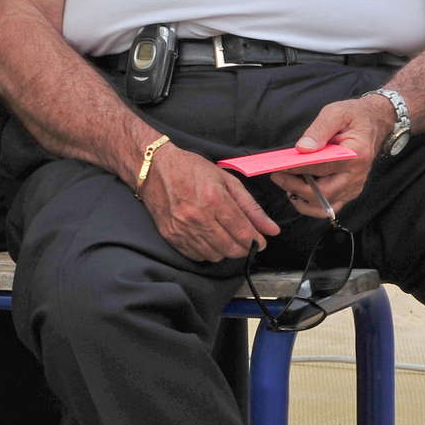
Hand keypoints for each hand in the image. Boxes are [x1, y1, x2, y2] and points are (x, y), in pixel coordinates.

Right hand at [139, 145, 280, 262]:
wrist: (153, 168)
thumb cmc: (190, 169)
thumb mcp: (226, 180)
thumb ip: (250, 206)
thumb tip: (271, 229)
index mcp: (214, 200)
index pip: (243, 232)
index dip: (257, 241)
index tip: (260, 242)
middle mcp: (198, 217)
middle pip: (231, 248)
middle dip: (244, 248)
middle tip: (244, 240)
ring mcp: (182, 228)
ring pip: (215, 256)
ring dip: (225, 250)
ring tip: (225, 237)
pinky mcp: (171, 235)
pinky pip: (196, 256)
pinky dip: (207, 252)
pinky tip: (208, 239)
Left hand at [273, 96, 391, 214]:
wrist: (372, 123)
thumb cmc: (352, 117)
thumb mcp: (335, 113)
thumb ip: (319, 130)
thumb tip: (302, 148)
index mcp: (356, 155)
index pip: (322, 167)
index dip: (298, 168)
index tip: (279, 166)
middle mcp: (356, 175)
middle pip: (323, 192)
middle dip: (295, 187)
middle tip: (276, 176)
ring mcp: (354, 187)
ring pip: (324, 205)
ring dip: (301, 198)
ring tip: (285, 183)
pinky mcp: (349, 192)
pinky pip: (328, 206)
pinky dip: (310, 204)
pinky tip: (297, 191)